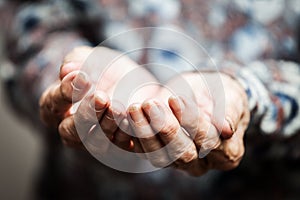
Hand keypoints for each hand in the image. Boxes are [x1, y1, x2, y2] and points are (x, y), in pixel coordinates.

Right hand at [39, 46, 158, 150]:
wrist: (131, 80)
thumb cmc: (101, 68)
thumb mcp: (89, 58)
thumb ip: (76, 61)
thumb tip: (67, 69)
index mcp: (56, 106)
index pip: (53, 103)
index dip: (66, 92)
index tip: (83, 78)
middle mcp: (71, 129)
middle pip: (70, 131)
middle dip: (86, 114)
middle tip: (101, 97)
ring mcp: (93, 141)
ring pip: (94, 143)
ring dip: (106, 126)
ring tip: (118, 108)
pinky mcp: (115, 146)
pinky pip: (118, 147)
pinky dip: (125, 134)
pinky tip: (131, 118)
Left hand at [127, 72, 249, 175]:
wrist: (207, 94)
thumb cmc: (222, 95)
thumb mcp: (232, 98)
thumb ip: (229, 112)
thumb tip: (226, 129)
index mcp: (227, 154)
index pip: (209, 143)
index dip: (192, 122)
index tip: (176, 99)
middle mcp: (202, 162)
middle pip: (182, 155)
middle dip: (165, 129)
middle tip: (150, 104)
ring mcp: (179, 161)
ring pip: (160, 157)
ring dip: (145, 132)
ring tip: (135, 108)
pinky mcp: (161, 152)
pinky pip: (145, 150)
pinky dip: (135, 134)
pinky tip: (127, 116)